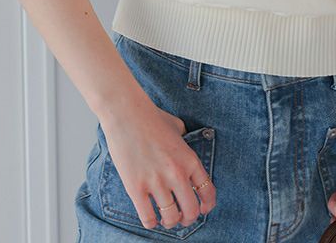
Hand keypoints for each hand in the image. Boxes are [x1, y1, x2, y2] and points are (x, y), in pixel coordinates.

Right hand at [100, 100, 215, 229]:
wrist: (127, 113)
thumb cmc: (151, 118)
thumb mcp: (178, 128)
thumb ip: (185, 142)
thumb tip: (185, 150)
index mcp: (190, 159)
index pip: (207, 192)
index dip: (206, 206)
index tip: (202, 210)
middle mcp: (177, 174)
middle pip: (191, 211)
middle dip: (188, 218)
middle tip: (182, 217)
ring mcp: (157, 182)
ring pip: (171, 218)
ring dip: (170, 222)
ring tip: (166, 218)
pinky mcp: (136, 189)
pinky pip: (148, 218)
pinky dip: (151, 223)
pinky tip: (151, 217)